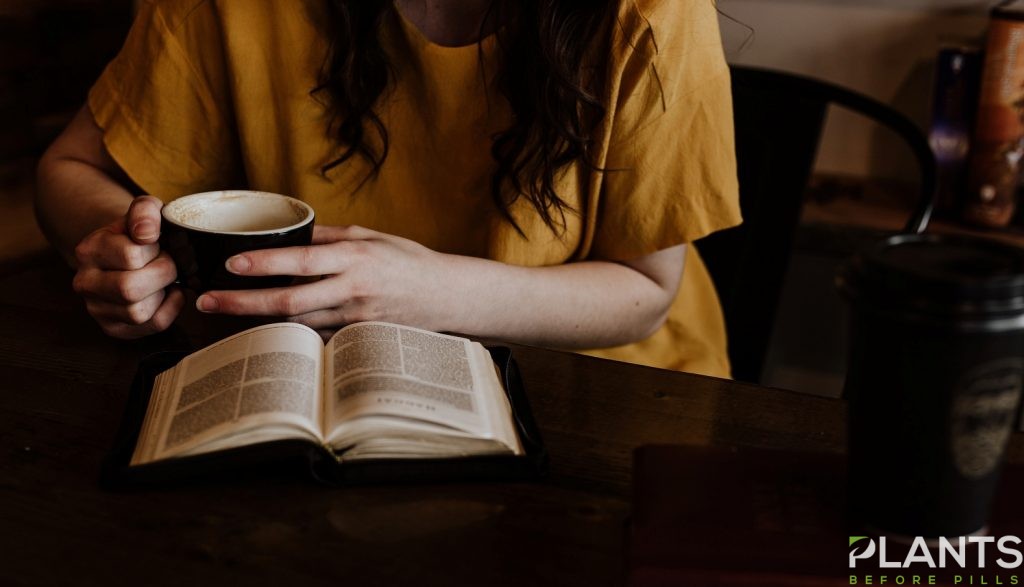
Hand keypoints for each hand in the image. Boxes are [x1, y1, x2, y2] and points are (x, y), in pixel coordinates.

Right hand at [72, 196, 183, 338]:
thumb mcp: (143, 211)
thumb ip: (145, 211)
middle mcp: (85, 283)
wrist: (128, 252)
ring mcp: (97, 309)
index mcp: (88, 251)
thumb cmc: (139, 233)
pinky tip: (168, 293)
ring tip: (163, 278)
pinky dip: (171, 308)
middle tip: (168, 263)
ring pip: (138, 312)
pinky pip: (152, 325)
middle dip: (162, 274)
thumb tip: (146, 233)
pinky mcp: (114, 328)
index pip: (130, 256)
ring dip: (163, 293)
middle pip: (129, 289)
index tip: (157, 244)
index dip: (155, 250)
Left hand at [195, 225, 454, 332]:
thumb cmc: (408, 261)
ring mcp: (355, 319)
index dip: (265, 263)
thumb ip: (329, 235)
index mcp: (355, 257)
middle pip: (290, 301)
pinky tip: (262, 333)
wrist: (446, 297)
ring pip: (297, 324)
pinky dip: (288, 335)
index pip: (302, 259)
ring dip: (257, 322)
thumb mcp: (371, 236)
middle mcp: (352, 289)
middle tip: (206, 302)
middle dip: (243, 303)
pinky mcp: (357, 339)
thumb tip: (288, 231)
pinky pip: (315, 338)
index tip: (231, 264)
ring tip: (221, 317)